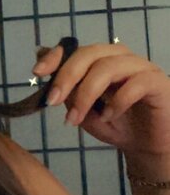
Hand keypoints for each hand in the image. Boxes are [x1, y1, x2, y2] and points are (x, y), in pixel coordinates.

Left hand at [33, 41, 169, 159]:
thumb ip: (66, 89)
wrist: (145, 146)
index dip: (56, 57)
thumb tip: (40, 61)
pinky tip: (108, 117)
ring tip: (76, 119)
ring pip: (109, 67)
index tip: (37, 72)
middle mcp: (120, 57)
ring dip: (87, 93)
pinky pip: (136, 83)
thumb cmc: (114, 124)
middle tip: (53, 102)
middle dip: (67, 77)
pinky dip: (117, 101)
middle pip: (90, 54)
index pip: (76, 48)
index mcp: (101, 59)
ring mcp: (141, 67)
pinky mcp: (158, 81)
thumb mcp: (82, 110)